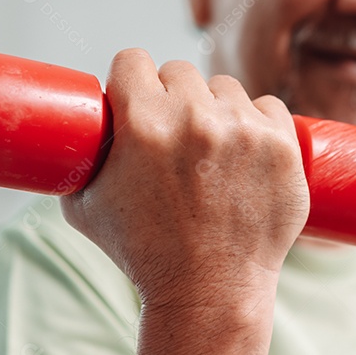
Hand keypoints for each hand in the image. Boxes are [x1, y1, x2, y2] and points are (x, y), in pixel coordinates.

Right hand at [61, 49, 308, 306]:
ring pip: (226, 89)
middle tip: (175, 134)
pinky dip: (260, 124)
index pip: (133, 61)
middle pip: (180, 72)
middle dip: (173, 97)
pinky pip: (270, 107)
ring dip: (218, 109)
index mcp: (143, 122)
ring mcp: (245, 131)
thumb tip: (72, 131)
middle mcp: (195, 118)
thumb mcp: (83, 206)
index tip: (137, 98)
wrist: (209, 294)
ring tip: (212, 151)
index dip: (131, 80)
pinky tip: (249, 150)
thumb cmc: (144, 255)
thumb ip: (78, 160)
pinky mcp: (283, 147)